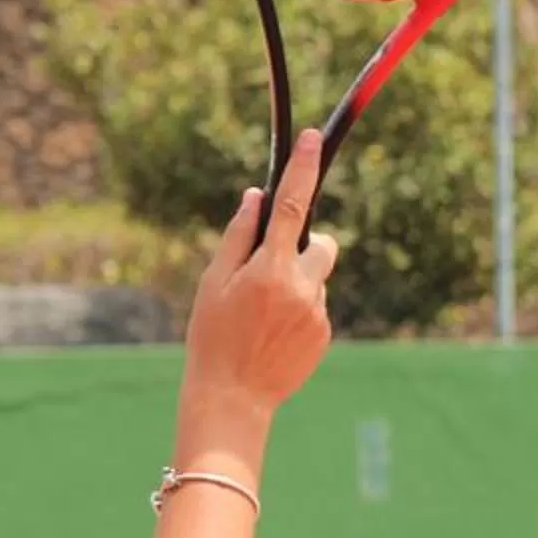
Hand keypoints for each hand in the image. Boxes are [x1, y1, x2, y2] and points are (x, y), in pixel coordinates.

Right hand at [180, 130, 338, 417]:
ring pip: (315, 278)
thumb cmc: (213, 338)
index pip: (291, 205)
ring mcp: (317, 313)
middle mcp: (302, 287)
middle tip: (270, 269)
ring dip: (296, 284)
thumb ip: (238, 236)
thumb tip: (257, 197)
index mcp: (270, 269)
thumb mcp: (214, 283)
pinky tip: (272, 335)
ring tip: (263, 317)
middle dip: (305, 245)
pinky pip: (315, 306)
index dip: (302, 168)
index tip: (309, 139)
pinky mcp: (324, 335)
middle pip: (321, 243)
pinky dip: (298, 311)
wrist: (233, 399)